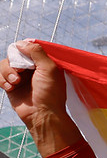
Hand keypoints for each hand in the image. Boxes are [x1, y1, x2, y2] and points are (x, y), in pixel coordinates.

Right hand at [1, 40, 78, 155]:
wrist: (42, 114)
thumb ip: (36, 52)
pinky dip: (2, 80)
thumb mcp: (49, 68)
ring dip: (7, 72)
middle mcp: (31, 68)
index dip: (23, 50)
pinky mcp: (10, 85)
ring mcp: (20, 77)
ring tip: (15, 82)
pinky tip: (10, 88)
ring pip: (4, 64)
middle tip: (20, 72)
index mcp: (42, 62)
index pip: (27, 48)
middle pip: (13, 54)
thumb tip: (20, 43)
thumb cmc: (50, 93)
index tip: (26, 59)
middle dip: (14, 63)